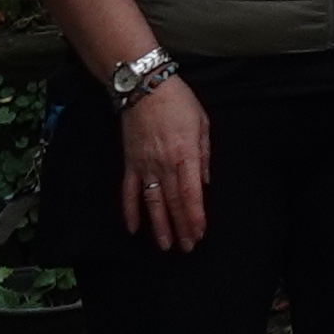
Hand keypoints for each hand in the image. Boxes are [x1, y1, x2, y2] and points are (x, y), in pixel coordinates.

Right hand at [118, 70, 211, 252]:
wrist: (144, 86)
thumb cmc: (177, 101)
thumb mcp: (202, 123)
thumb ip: (204, 154)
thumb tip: (205, 181)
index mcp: (185, 154)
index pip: (191, 194)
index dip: (194, 216)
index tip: (199, 233)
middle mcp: (164, 164)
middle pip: (174, 202)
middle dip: (181, 227)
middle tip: (187, 247)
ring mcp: (144, 165)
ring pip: (152, 202)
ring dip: (159, 226)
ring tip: (165, 245)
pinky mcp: (130, 163)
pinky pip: (128, 191)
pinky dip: (129, 211)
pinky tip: (133, 228)